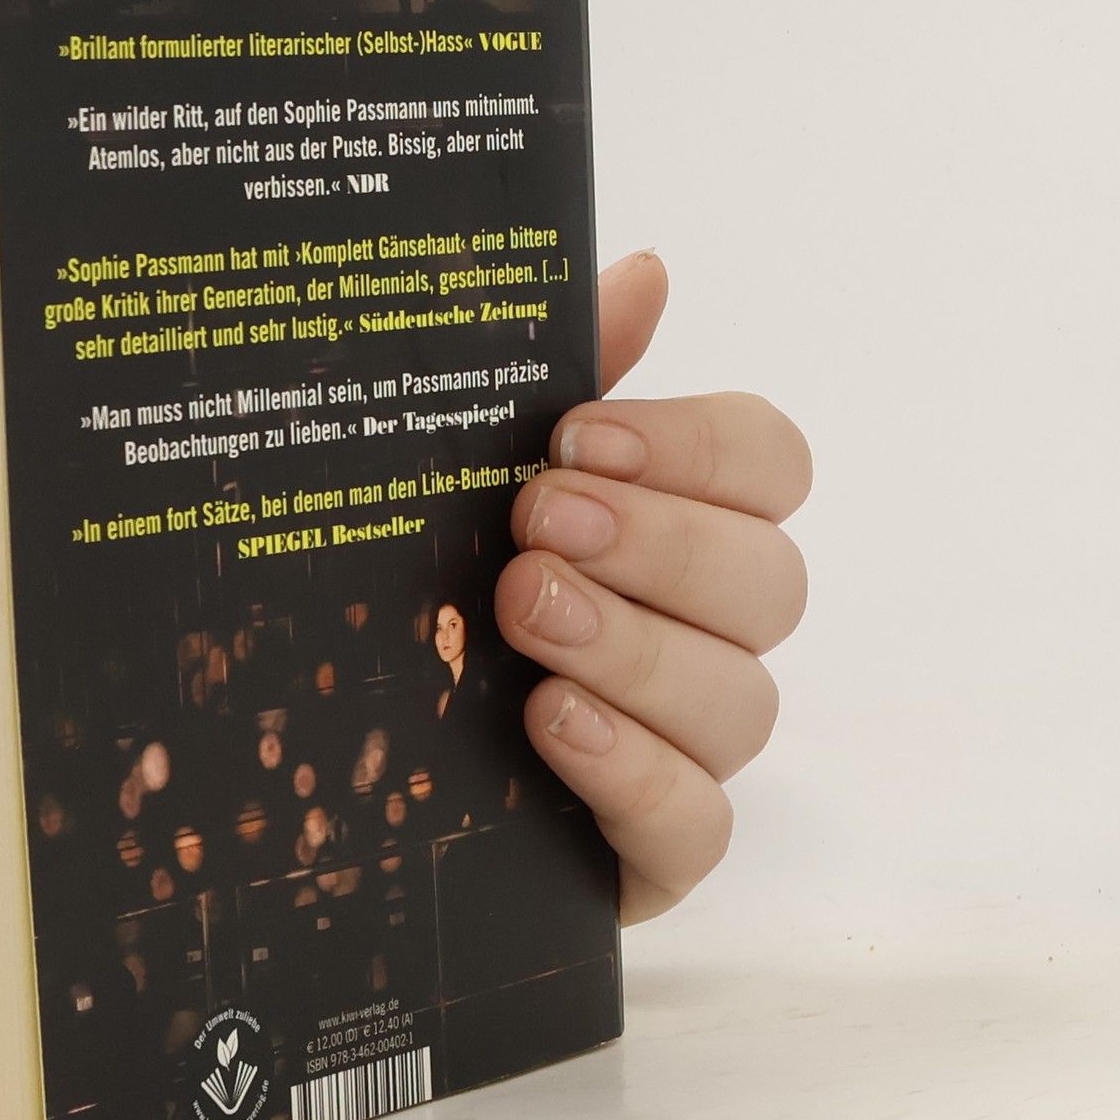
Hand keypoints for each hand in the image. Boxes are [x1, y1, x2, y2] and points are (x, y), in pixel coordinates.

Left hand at [494, 252, 810, 922]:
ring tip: (526, 618)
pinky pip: (700, 825)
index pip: (771, 466)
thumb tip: (648, 269)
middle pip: (770, 582)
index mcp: (684, 526)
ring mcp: (691, 747)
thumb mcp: (472, 476)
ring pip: (740, 702)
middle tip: (537, 528)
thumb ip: (562, 378)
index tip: (575, 439)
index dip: (696, 448)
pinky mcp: (655, 851)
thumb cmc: (434, 590)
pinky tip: (553, 726)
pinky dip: (635, 770)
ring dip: (634, 649)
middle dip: (656, 546)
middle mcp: (710, 634)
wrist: (349, 758)